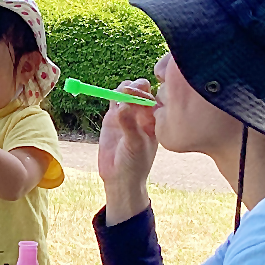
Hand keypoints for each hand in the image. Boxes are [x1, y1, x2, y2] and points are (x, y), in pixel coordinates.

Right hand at [97, 79, 156, 223]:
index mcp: (154, 119)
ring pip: (125, 92)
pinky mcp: (112, 118)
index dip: (143, 92)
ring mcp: (126, 115)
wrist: (119, 177)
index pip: (151, 97)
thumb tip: (122, 106)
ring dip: (121, 90)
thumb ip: (129, 125)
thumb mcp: (135, 144)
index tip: (134, 94)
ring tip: (117, 99)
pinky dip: (110, 96)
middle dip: (133, 88)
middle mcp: (142, 114)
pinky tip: (110, 102)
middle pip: (139, 90)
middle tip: (125, 92)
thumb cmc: (135, 163)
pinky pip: (112, 100)